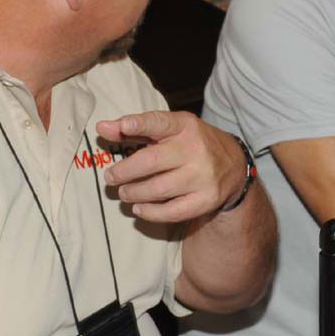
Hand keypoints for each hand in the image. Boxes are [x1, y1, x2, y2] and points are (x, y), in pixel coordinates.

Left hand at [97, 111, 243, 223]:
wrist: (233, 165)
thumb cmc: (191, 144)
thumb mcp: (169, 130)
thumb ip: (136, 129)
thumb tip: (101, 128)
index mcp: (185, 126)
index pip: (159, 122)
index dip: (140, 124)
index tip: (123, 126)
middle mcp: (195, 150)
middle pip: (152, 161)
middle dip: (125, 171)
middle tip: (110, 177)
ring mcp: (202, 176)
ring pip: (158, 189)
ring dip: (134, 193)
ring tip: (124, 192)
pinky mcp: (206, 199)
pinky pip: (172, 211)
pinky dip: (150, 212)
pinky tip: (139, 208)